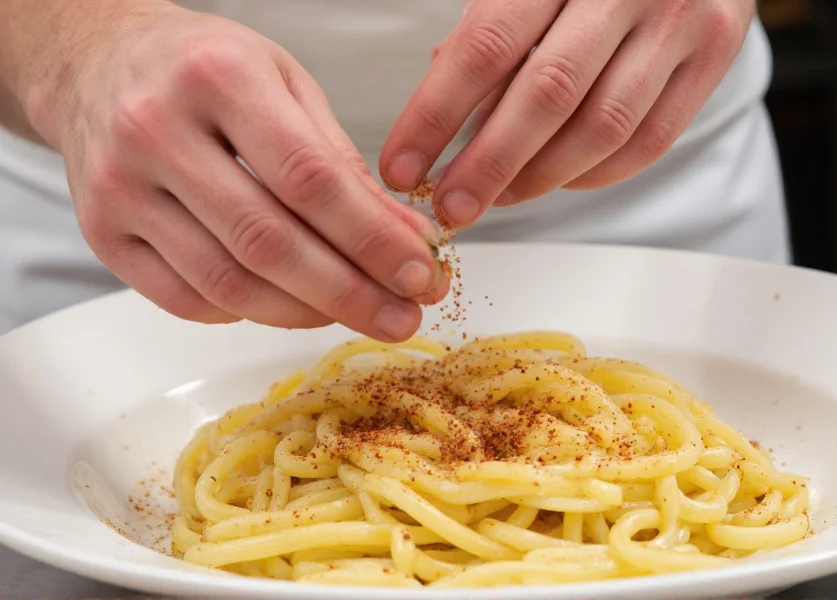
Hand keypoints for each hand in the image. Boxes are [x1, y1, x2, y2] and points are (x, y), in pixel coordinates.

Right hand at [29, 2, 446, 340]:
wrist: (98, 64)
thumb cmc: (205, 68)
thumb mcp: (285, 84)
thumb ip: (343, 163)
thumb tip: (405, 240)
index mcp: (218, 77)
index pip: (310, 179)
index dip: (373, 239)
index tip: (421, 274)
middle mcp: (157, 131)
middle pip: (269, 242)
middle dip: (350, 293)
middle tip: (402, 317)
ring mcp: (120, 188)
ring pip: (227, 283)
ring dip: (305, 313)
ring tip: (356, 314)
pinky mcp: (102, 234)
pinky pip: (186, 300)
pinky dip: (249, 313)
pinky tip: (289, 305)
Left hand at [380, 0, 754, 225]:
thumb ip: (490, 34)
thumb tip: (442, 120)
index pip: (486, 46)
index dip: (436, 115)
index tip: (402, 166)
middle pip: (547, 95)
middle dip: (489, 165)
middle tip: (451, 206)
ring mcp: (679, 22)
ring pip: (602, 128)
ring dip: (540, 178)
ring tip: (497, 197)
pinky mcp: (713, 56)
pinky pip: (648, 142)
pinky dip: (594, 174)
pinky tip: (557, 179)